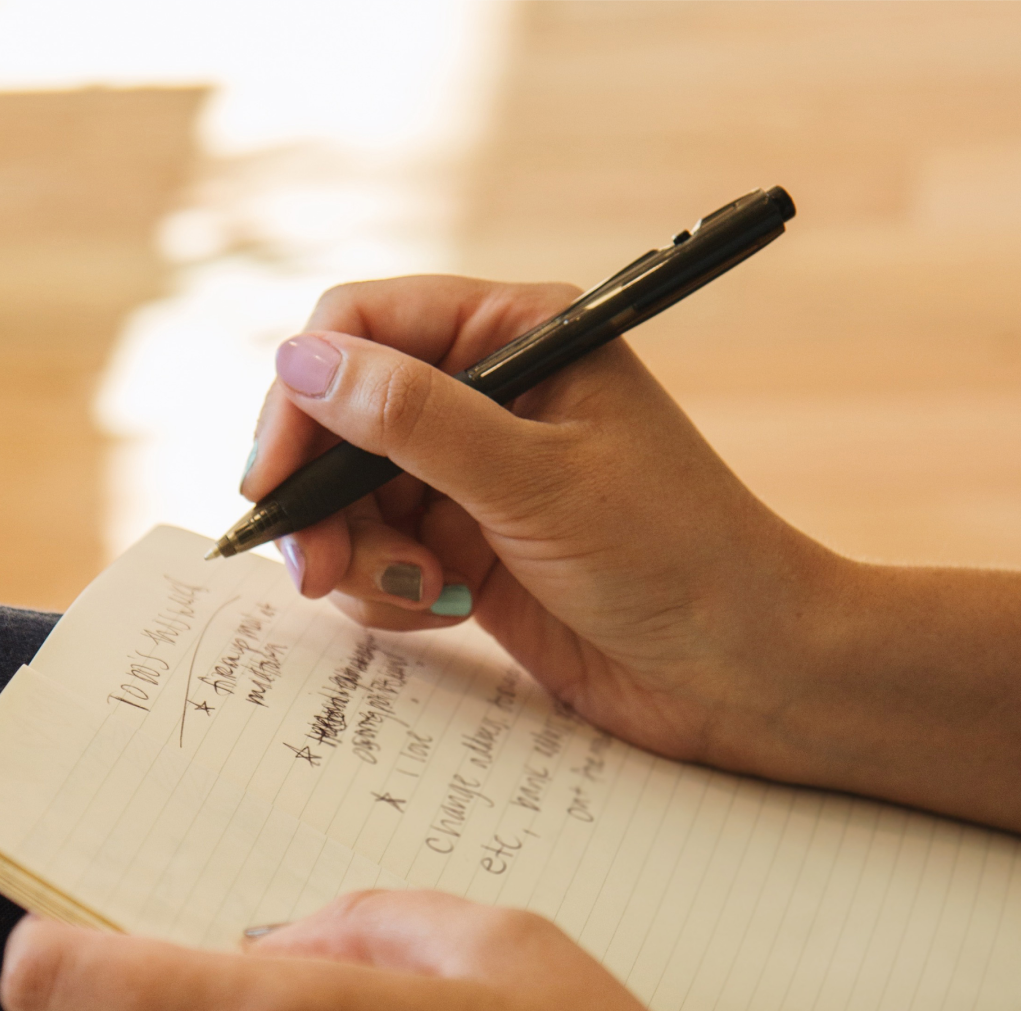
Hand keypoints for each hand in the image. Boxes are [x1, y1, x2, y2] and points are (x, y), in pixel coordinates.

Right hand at [241, 275, 839, 775]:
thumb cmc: (677, 558)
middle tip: (315, 570)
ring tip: (416, 596)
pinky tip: (439, 612)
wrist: (747, 673)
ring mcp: (480, 482)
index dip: (305, 396)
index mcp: (520, 338)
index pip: (366, 327)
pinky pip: (385, 559)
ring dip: (357, 554)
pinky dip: (388, 591)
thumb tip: (300, 363)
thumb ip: (417, 422)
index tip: (273, 480)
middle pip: (345, 421)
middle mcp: (491, 400)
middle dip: (322, 496)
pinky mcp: (476, 556)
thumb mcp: (540, 482)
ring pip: (354, 500)